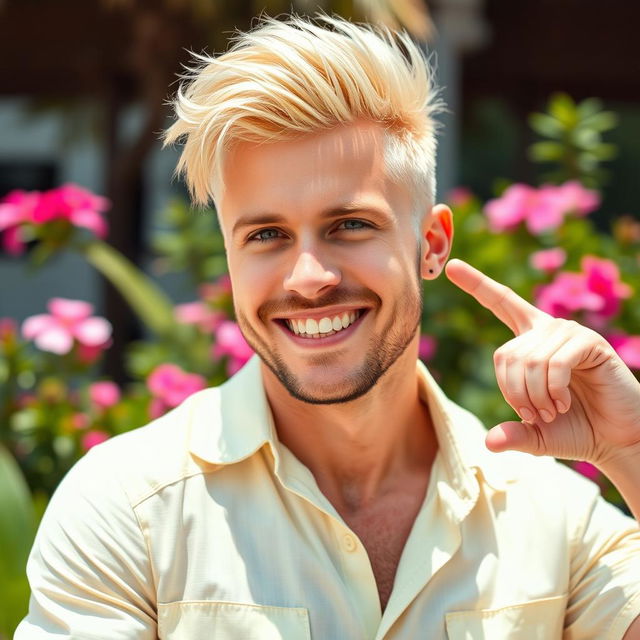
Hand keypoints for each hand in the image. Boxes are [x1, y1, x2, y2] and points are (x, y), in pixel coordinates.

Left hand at [445, 258, 639, 466]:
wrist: (615, 439)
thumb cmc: (574, 430)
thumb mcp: (534, 434)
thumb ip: (512, 433)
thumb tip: (489, 443)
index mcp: (530, 341)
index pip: (502, 304)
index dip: (478, 285)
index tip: (452, 266)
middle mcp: (547, 331)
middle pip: (507, 355)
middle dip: (514, 393)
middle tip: (535, 414)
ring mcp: (570, 334)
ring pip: (529, 360)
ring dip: (535, 396)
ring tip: (553, 410)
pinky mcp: (591, 344)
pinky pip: (554, 362)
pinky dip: (553, 389)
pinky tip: (564, 403)